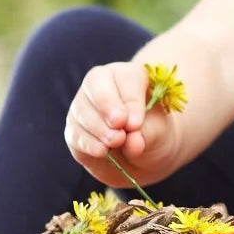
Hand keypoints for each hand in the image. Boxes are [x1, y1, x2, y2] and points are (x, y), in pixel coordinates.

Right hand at [64, 62, 177, 186]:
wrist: (141, 157)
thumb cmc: (152, 133)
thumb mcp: (159, 131)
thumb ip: (146, 133)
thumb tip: (132, 142)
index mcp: (128, 76)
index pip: (125, 77)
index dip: (131, 99)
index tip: (136, 123)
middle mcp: (102, 84)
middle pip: (95, 83)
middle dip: (107, 105)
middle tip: (120, 125)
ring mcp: (83, 106)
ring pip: (82, 109)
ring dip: (99, 128)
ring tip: (116, 142)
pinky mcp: (74, 129)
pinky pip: (75, 132)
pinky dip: (88, 143)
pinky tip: (101, 151)